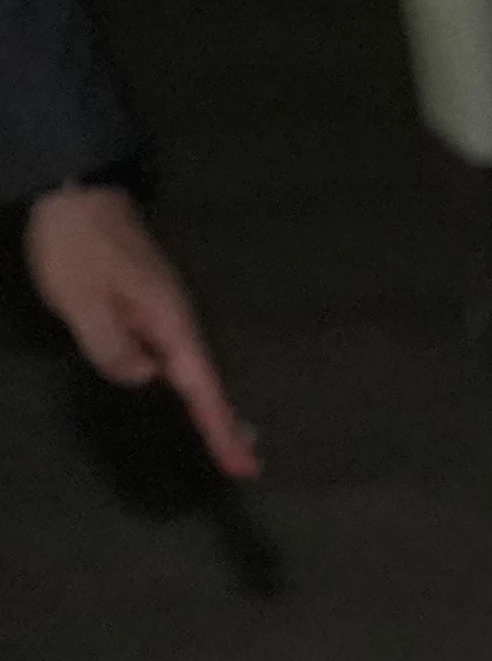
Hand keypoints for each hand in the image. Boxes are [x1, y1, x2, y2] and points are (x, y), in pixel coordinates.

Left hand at [25, 184, 254, 478]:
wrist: (77, 196)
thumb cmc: (80, 251)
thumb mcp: (84, 303)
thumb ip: (113, 347)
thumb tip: (144, 376)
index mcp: (168, 322)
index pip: (200, 386)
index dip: (219, 426)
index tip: (243, 465)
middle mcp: (176, 319)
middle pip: (207, 379)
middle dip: (226, 421)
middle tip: (245, 462)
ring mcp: (165, 309)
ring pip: (191, 367)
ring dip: (208, 403)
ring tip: (225, 438)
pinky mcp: (149, 303)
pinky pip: (173, 352)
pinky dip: (186, 379)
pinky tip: (181, 387)